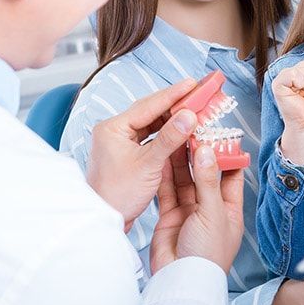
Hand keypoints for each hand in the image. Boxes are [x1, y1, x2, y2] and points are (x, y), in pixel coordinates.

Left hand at [86, 79, 196, 230]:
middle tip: (198, 93)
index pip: (148, 105)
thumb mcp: (149, 164)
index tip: (193, 84)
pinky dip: (165, 133)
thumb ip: (170, 138)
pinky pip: (149, 136)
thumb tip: (189, 116)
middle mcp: (113, 130)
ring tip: (194, 110)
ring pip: (150, 123)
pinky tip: (181, 131)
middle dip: (174, 104)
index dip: (173, 94)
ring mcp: (119, 141)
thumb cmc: (119, 195)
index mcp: (112, 128)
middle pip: (149, 111)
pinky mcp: (126, 152)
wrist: (105, 220)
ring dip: (171, 119)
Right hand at [150, 143, 243, 273]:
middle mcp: (209, 208)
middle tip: (193, 132)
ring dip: (181, 160)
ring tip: (176, 138)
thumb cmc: (207, 255)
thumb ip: (208, 181)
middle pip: (205, 174)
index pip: (231, 175)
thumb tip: (208, 152)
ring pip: (184, 179)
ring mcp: (189, 211)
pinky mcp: (170, 215)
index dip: (227, 155)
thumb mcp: (212, 214)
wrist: (181, 279)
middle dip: (199, 153)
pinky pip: (167, 190)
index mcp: (229, 210)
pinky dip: (164, 174)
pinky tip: (163, 157)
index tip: (220, 134)